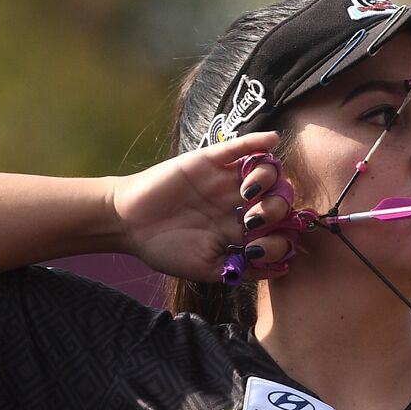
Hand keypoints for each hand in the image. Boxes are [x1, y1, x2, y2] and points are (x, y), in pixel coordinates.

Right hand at [109, 131, 295, 282]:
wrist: (128, 225)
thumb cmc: (166, 249)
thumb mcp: (208, 268)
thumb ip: (243, 269)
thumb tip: (282, 269)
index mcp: (244, 228)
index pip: (280, 227)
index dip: (282, 237)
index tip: (261, 248)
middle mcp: (241, 202)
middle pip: (280, 197)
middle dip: (277, 208)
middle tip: (254, 221)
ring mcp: (228, 180)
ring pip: (267, 170)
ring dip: (269, 180)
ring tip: (249, 194)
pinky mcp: (210, 161)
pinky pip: (240, 146)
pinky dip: (258, 141)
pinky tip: (271, 140)